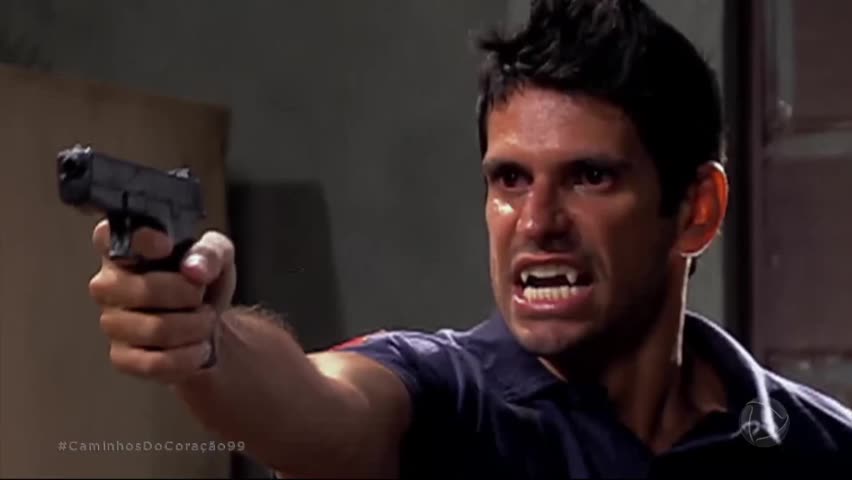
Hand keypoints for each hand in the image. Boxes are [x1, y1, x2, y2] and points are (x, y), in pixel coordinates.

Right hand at [88, 220, 236, 383]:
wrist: (209, 325)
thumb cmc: (202, 283)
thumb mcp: (218, 256)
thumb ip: (210, 252)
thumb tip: (194, 268)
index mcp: (124, 250)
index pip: (109, 237)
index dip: (138, 240)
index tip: (167, 246)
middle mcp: (108, 285)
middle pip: (143, 290)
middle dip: (187, 294)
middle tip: (201, 296)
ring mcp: (112, 323)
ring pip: (155, 329)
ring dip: (194, 327)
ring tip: (205, 321)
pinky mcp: (122, 357)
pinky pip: (154, 362)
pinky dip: (188, 357)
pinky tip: (198, 348)